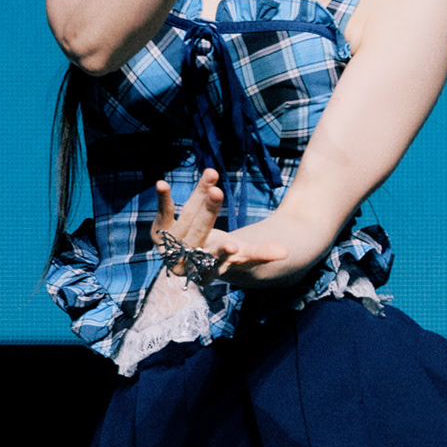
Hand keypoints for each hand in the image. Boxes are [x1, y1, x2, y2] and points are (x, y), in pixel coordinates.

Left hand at [153, 168, 287, 282]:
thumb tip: (286, 252)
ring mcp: (170, 247)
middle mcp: (184, 261)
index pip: (214, 262)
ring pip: (187, 217)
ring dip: (198, 195)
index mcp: (206, 272)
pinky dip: (163, 199)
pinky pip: (163, 213)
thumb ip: (261, 254)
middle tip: (218, 192)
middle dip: (208, 213)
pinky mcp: (160, 231)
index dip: (222, 254)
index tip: (233, 246)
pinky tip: (162, 184)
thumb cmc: (221, 254)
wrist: (190, 259)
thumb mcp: (241, 254)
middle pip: (198, 234)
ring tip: (212, 174)